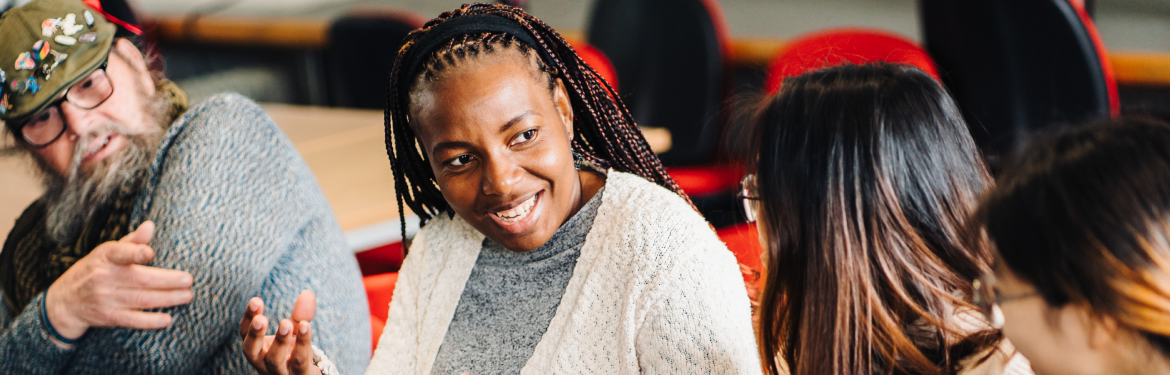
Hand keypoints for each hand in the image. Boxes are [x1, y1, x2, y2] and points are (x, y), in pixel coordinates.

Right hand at [44, 221, 194, 339]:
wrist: (65, 301)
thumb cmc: (95, 270)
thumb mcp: (107, 253)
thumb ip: (132, 242)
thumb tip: (150, 225)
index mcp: (105, 257)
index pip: (119, 253)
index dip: (134, 252)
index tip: (149, 253)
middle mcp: (104, 278)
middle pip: (140, 279)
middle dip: (167, 281)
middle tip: (189, 280)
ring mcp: (106, 299)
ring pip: (142, 300)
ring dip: (167, 299)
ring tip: (187, 295)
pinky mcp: (109, 316)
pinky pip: (133, 320)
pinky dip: (151, 321)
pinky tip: (167, 319)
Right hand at [240, 290, 320, 374]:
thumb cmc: (295, 352)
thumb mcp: (295, 332)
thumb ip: (300, 315)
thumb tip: (308, 293)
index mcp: (257, 348)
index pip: (244, 333)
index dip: (248, 317)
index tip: (256, 301)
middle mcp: (263, 362)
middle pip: (251, 350)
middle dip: (255, 334)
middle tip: (260, 319)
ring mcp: (280, 372)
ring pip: (275, 360)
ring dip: (279, 341)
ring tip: (286, 323)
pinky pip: (300, 361)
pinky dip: (303, 344)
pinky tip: (306, 327)